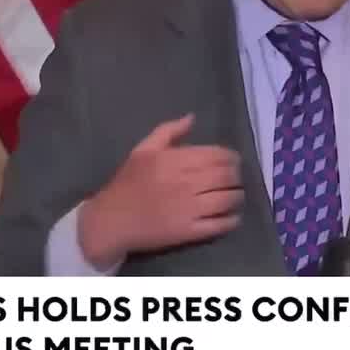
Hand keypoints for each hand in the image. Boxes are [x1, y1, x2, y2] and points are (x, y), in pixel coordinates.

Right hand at [79, 114, 242, 267]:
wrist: (111, 220)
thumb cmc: (128, 183)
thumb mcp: (143, 150)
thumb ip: (168, 131)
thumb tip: (192, 118)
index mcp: (175, 160)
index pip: (218, 155)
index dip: (231, 157)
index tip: (232, 161)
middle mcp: (185, 182)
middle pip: (227, 176)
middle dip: (236, 176)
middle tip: (235, 179)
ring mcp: (189, 208)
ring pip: (228, 199)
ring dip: (238, 196)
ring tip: (235, 196)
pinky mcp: (189, 231)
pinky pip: (220, 224)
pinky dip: (232, 220)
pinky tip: (232, 216)